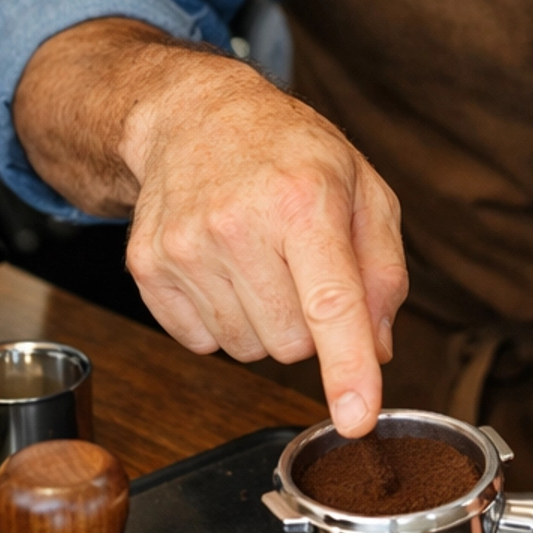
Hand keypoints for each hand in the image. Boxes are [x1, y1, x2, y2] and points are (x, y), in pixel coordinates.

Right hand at [14, 21, 407, 433]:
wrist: (193, 116)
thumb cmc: (287, 151)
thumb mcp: (362, 187)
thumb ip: (383, 271)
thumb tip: (378, 350)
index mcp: (303, 199)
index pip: (330, 302)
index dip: (347, 367)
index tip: (356, 417)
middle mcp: (238, 223)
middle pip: (291, 344)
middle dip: (307, 325)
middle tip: (298, 265)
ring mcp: (184, 247)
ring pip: (246, 350)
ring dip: (264, 323)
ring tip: (259, 260)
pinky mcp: (148, 267)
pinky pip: (201, 343)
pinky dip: (221, 320)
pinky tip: (223, 268)